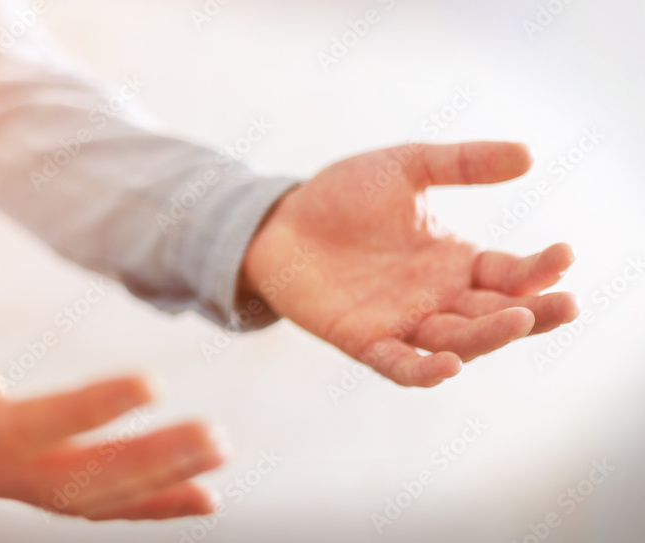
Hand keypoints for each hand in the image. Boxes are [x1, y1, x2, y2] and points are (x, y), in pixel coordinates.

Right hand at [0, 230, 225, 519]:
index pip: (13, 428)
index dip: (81, 412)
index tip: (151, 384)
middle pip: (62, 480)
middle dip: (142, 463)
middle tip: (213, 437)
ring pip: (83, 497)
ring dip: (155, 481)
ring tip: (217, 455)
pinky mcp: (22, 476)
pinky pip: (88, 498)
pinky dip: (145, 500)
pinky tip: (199, 494)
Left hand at [242, 142, 578, 386]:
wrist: (277, 221)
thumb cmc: (341, 196)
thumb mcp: (407, 167)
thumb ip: (462, 163)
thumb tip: (528, 155)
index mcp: (452, 261)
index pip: (508, 274)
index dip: (538, 270)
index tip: (564, 256)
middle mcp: (433, 298)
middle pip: (493, 315)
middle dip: (532, 313)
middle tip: (567, 305)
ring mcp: (399, 321)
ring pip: (455, 340)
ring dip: (488, 336)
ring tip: (518, 319)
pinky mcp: (360, 338)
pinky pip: (397, 363)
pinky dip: (423, 370)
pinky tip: (448, 366)